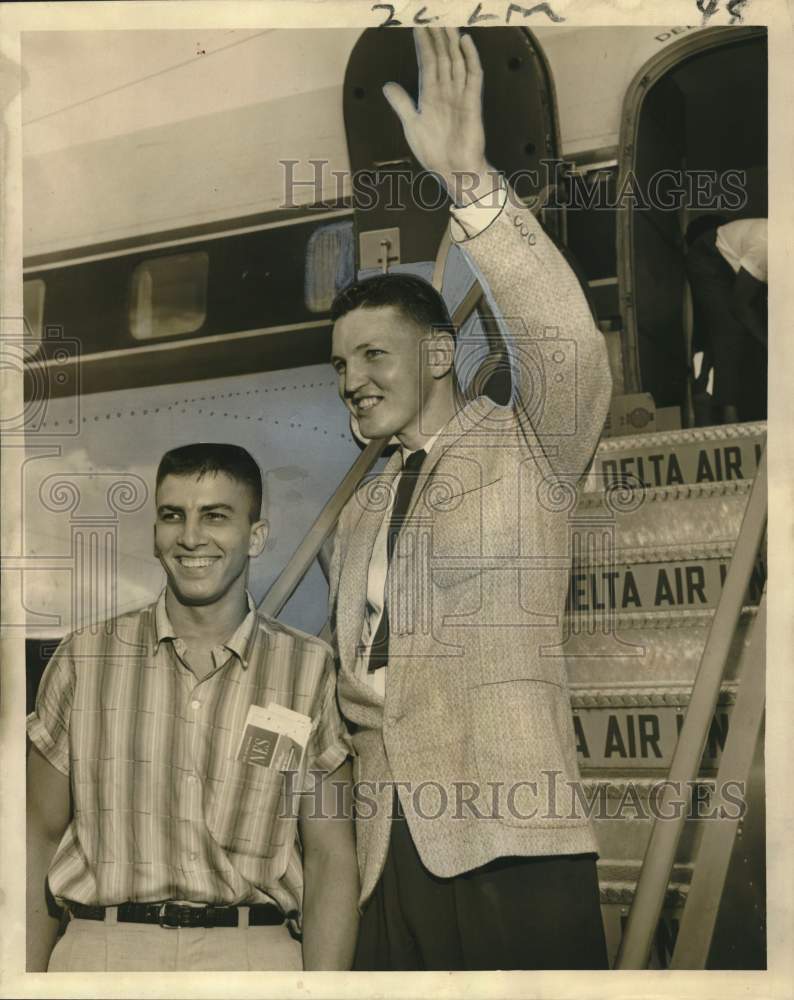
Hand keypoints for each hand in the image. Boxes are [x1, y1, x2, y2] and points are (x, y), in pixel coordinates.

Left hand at [383, 27, 496, 205]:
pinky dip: (470, 58)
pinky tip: (465, 41)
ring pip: (456, 60)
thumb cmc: (434, 151)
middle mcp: (446, 91)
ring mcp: (460, 95)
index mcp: (430, 95)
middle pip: (442, 56)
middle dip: (438, 34)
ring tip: (448, 18)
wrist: (453, 171)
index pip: (427, 62)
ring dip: (451, 40)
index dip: (422, 43)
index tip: (417, 24)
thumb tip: (386, 85)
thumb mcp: (411, 125)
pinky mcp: (472, 103)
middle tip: (433, 11)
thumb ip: (401, 104)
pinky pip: (473, 76)